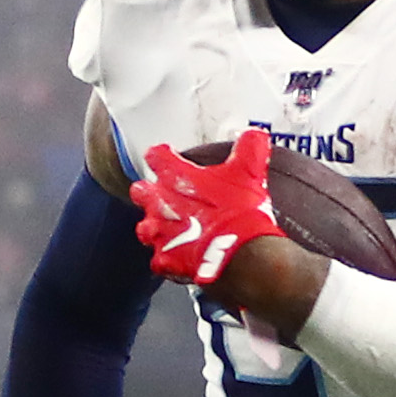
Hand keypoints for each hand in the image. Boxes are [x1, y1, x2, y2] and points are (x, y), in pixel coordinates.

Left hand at [133, 137, 280, 291]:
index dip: (162, 155)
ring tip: (172, 229)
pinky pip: (159, 259)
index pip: (156, 156)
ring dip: (157, 227)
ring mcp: (160, 234)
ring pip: (145, 228)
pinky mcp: (165, 260)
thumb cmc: (239, 211)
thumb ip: (250, 148)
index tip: (167, 156)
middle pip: (141, 192)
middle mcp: (160, 204)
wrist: (240, 253)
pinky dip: (170, 258)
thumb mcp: (249, 171)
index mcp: (175, 176)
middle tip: (164, 195)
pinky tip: (182, 257)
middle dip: (149, 193)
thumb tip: (255, 136)